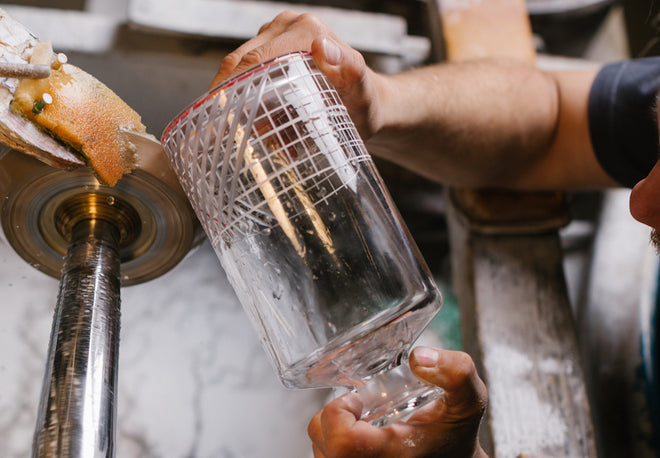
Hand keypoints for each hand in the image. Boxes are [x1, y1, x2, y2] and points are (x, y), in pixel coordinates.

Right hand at [210, 10, 383, 138]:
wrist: (369, 105)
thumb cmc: (365, 102)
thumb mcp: (361, 89)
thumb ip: (348, 68)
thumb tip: (321, 46)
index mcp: (306, 30)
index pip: (257, 57)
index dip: (232, 85)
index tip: (218, 115)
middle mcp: (289, 26)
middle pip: (242, 60)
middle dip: (226, 95)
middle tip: (213, 129)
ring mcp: (278, 36)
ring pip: (240, 68)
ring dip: (233, 100)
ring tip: (231, 130)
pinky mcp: (273, 50)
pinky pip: (248, 74)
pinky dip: (243, 99)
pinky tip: (246, 122)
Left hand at [307, 347, 487, 457]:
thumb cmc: (456, 435)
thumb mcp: (468, 400)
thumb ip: (455, 373)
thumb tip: (420, 358)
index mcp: (393, 455)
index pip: (342, 442)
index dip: (340, 412)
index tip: (359, 400)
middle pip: (321, 440)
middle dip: (334, 414)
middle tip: (360, 407)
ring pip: (319, 447)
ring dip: (333, 426)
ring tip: (363, 421)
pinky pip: (324, 454)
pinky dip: (334, 440)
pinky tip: (361, 433)